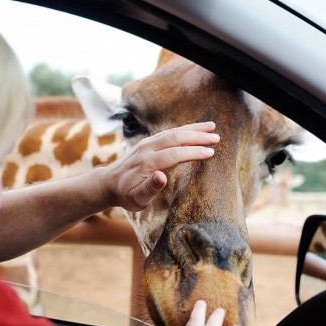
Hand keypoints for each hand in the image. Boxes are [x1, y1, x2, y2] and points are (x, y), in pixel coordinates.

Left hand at [99, 122, 218, 211]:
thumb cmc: (125, 195)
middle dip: (197, 136)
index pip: (174, 154)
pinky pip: (169, 132)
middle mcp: (147, 148)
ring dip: (193, 129)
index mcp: (146, 163)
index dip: (193, 153)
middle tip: (217, 137)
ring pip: (173, 131)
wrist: (108, 183)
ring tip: (212, 127)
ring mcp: (147, 143)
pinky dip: (184, 129)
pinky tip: (196, 128)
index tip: (211, 152)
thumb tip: (162, 177)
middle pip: (175, 138)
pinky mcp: (148, 141)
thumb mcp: (136, 199)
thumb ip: (149, 188)